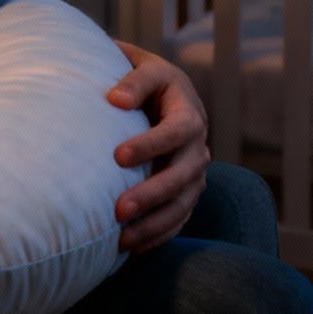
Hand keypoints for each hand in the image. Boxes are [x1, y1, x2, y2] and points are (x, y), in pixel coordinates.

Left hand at [107, 41, 210, 253]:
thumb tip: (115, 99)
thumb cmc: (141, 80)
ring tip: (122, 238)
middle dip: (152, 193)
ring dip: (155, 221)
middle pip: (184, 173)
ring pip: (183, 202)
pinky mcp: (187, 191)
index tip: (117, 156)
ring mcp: (194, 171)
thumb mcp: (142, 66)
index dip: (151, 144)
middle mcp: (197, 144)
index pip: (177, 130)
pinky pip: (179, 218)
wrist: (159, 94)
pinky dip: (158, 234)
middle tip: (118, 209)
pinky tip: (131, 247)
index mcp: (187, 110)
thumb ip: (132, 78)